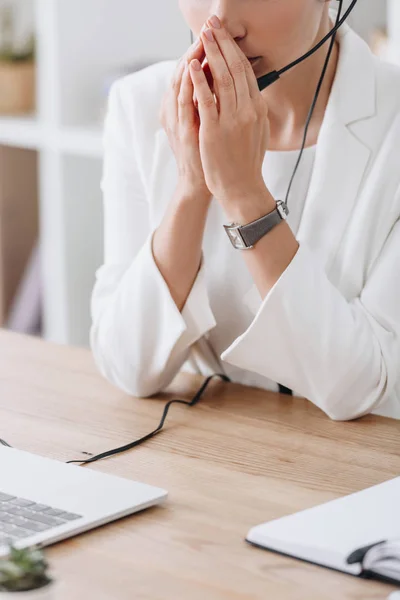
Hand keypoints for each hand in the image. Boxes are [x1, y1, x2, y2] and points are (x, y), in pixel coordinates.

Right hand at [159, 35, 212, 201]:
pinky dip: (188, 83)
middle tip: (210, 27)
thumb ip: (210, 103)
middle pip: (186, 69)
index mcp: (184, 106)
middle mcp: (176, 108)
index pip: (193, 70)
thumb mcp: (209, 125)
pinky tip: (193, 67)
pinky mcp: (181, 129)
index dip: (204, 50)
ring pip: (181, 80)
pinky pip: (183, 101)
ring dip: (191, 57)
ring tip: (202, 38)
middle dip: (199, 47)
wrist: (200, 183)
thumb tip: (223, 82)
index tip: (218, 33)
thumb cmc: (208, 155)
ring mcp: (177, 118)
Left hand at [188, 18, 269, 207]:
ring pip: (223, 79)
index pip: (246, 71)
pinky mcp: (216, 131)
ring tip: (204, 36)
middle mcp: (248, 110)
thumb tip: (249, 94)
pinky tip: (193, 66)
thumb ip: (252, 110)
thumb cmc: (246, 163)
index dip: (234, 50)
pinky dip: (200, 82)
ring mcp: (232, 120)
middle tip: (213, 24)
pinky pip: (207, 101)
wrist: (242, 188)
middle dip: (223, 43)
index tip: (224, 35)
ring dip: (212, 54)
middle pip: (236, 69)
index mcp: (257, 108)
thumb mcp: (257, 132)